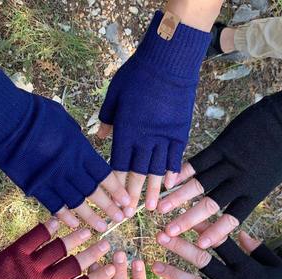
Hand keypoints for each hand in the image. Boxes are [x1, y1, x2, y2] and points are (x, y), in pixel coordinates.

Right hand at [0, 66, 129, 231]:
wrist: (7, 120)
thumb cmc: (37, 114)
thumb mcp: (66, 122)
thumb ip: (78, 141)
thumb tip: (84, 149)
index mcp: (80, 150)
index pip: (104, 175)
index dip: (116, 189)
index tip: (126, 200)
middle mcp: (71, 168)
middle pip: (95, 192)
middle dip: (109, 206)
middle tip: (121, 218)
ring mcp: (53, 179)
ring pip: (77, 203)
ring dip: (91, 216)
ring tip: (102, 227)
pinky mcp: (36, 186)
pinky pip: (54, 205)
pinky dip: (65, 216)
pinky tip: (74, 224)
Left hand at [0, 218, 115, 278]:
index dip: (100, 276)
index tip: (112, 267)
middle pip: (76, 264)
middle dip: (94, 253)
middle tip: (106, 243)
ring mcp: (30, 267)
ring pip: (58, 248)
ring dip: (74, 238)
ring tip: (87, 229)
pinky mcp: (13, 255)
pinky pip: (33, 237)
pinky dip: (45, 228)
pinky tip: (56, 221)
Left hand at [98, 11, 210, 214]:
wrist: (168, 60)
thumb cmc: (137, 75)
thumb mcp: (114, 95)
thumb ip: (107, 119)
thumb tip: (100, 136)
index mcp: (126, 130)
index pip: (119, 164)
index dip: (117, 184)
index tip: (115, 200)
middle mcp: (145, 138)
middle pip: (138, 172)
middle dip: (133, 195)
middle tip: (130, 214)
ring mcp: (165, 136)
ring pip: (157, 170)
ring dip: (153, 190)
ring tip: (152, 208)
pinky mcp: (180, 131)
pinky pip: (176, 156)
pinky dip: (173, 171)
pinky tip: (169, 185)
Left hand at [153, 230, 281, 278]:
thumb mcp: (277, 267)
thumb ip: (259, 248)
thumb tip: (241, 231)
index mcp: (245, 266)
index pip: (220, 243)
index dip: (202, 230)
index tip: (185, 219)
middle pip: (203, 260)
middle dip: (180, 247)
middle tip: (160, 236)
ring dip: (174, 274)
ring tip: (155, 265)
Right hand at [158, 88, 281, 247]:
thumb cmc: (280, 152)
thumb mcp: (271, 178)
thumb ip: (251, 191)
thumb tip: (235, 202)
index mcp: (254, 193)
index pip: (232, 218)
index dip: (215, 232)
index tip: (200, 245)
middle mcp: (239, 181)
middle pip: (210, 205)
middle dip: (188, 220)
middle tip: (169, 231)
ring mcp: (229, 163)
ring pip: (200, 184)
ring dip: (178, 196)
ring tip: (161, 207)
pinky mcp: (222, 146)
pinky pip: (199, 161)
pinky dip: (183, 170)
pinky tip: (169, 179)